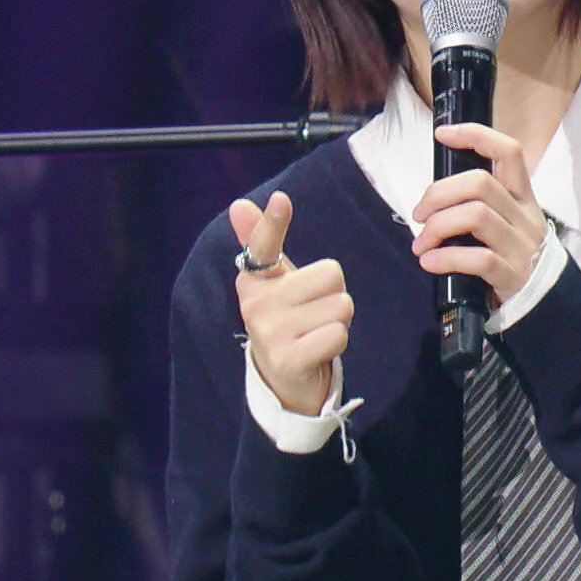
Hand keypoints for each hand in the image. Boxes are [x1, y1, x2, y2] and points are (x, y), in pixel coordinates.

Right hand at [232, 190, 353, 416]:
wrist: (282, 379)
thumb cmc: (287, 319)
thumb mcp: (277, 281)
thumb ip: (262, 241)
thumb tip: (239, 204)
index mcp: (253, 279)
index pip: (264, 244)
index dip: (273, 222)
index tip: (281, 200)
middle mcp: (256, 304)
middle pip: (332, 274)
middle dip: (334, 294)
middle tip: (313, 314)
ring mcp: (270, 333)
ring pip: (341, 305)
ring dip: (338, 320)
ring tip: (315, 332)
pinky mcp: (288, 359)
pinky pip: (338, 333)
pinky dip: (338, 341)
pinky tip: (317, 350)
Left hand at [411, 124, 548, 304]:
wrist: (547, 300)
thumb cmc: (516, 254)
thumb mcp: (509, 221)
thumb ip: (483, 202)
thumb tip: (436, 194)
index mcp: (523, 196)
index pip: (509, 152)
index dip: (475, 135)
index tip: (442, 134)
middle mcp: (524, 216)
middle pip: (480, 184)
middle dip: (439, 193)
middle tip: (419, 213)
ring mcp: (520, 246)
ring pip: (476, 216)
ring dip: (437, 227)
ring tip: (420, 243)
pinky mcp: (513, 275)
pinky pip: (478, 259)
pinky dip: (446, 258)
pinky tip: (430, 262)